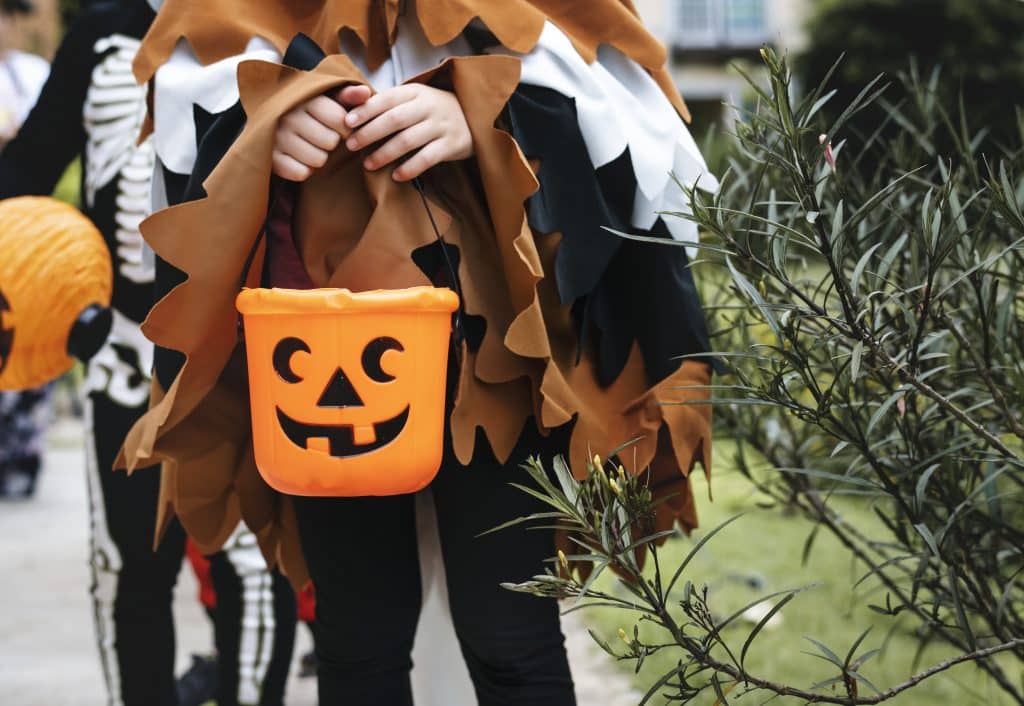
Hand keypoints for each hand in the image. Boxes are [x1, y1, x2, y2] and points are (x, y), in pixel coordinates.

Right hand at [272, 85, 370, 180]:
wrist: (271, 119)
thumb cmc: (309, 110)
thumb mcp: (327, 98)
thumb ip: (348, 96)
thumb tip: (366, 93)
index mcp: (305, 99)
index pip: (339, 120)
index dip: (345, 128)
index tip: (340, 127)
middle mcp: (288, 116)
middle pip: (330, 142)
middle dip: (332, 142)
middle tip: (323, 137)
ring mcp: (276, 137)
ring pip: (318, 160)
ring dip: (319, 157)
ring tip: (312, 147)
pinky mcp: (270, 157)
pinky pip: (301, 173)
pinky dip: (304, 170)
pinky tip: (300, 158)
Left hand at [343, 83, 472, 181]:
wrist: (473, 117)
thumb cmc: (432, 111)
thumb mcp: (414, 99)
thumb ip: (389, 104)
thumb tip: (352, 111)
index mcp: (415, 92)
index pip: (387, 98)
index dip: (366, 110)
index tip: (347, 122)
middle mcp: (429, 106)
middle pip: (395, 119)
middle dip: (370, 133)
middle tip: (351, 146)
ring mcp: (441, 125)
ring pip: (409, 140)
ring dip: (385, 153)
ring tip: (368, 164)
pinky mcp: (452, 145)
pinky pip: (427, 158)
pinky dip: (410, 168)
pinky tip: (396, 176)